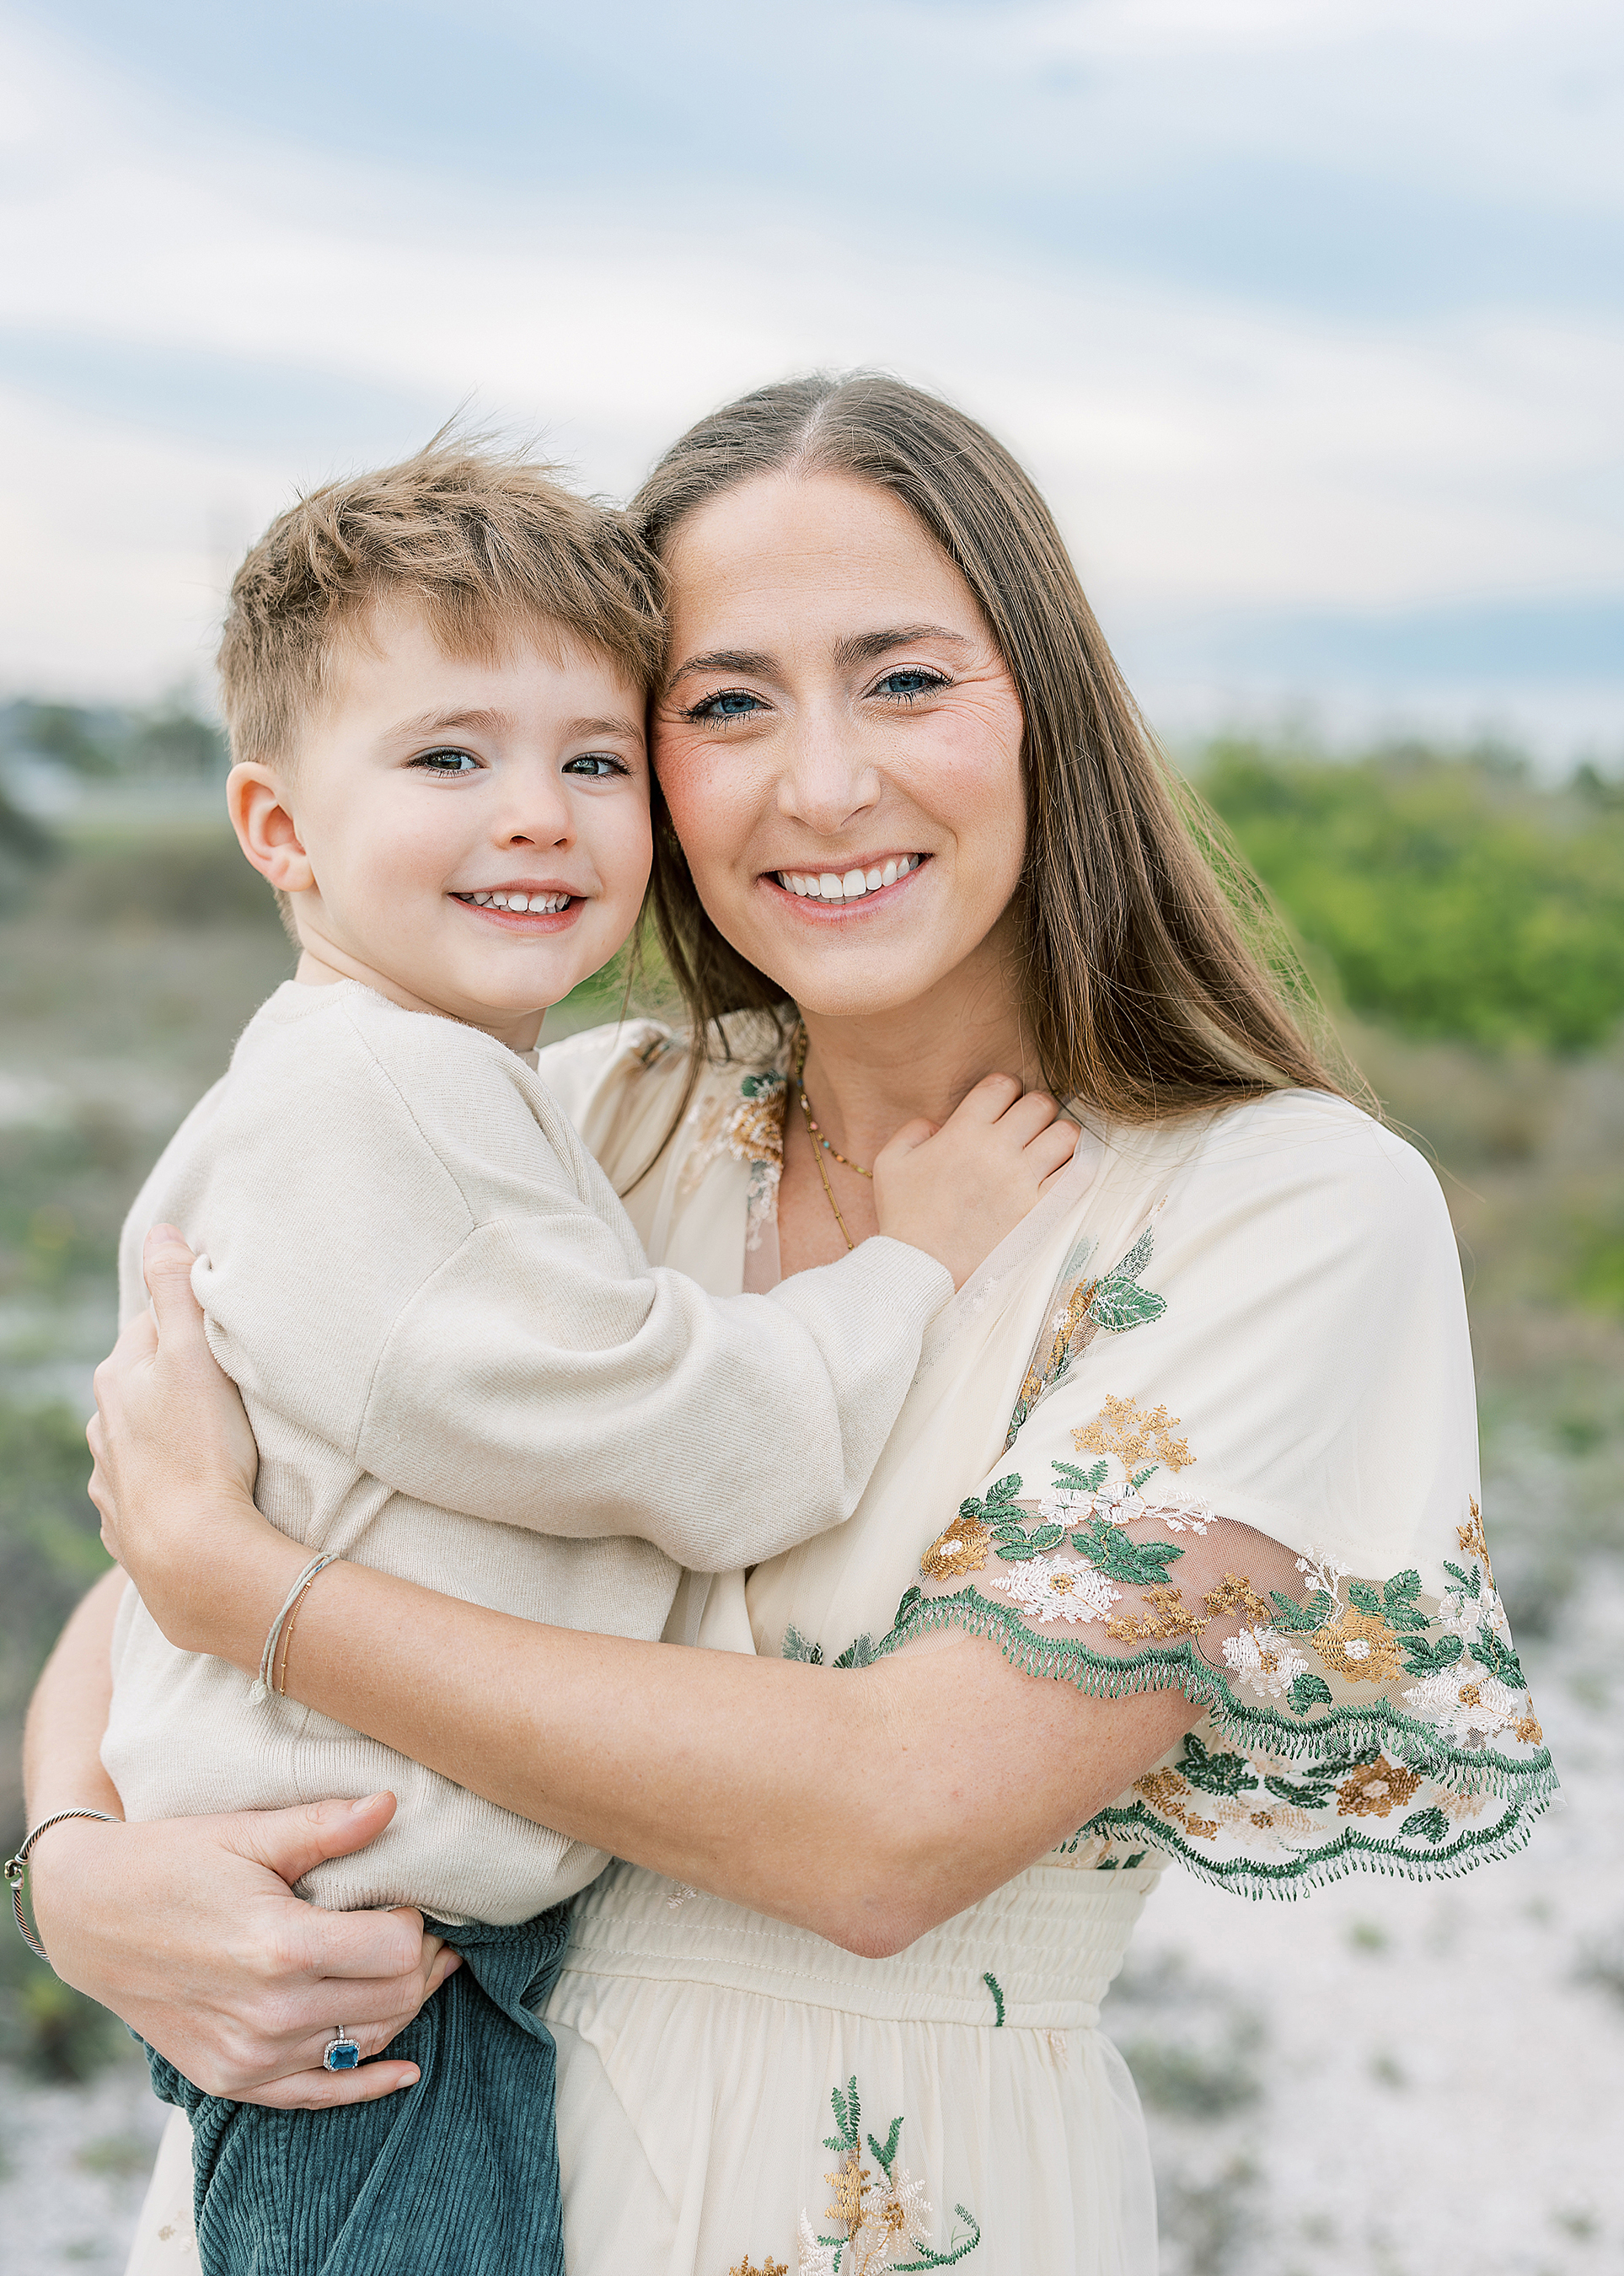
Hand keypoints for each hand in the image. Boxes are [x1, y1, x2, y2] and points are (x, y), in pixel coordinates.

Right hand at [29, 1792, 459, 2107]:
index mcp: (281, 1946)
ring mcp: (251, 2056)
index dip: (416, 1921)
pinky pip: (319, 2094)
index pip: (397, 1949)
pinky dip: (367, 2082)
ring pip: (367, 2042)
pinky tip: (407, 2071)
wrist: (88, 1917)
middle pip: (392, 1999)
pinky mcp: (233, 2079)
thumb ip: (324, 1826)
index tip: (407, 1898)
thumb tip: (393, 1803)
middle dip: (422, 1963)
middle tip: (430, 1932)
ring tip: (421, 1970)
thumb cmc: (170, 1861)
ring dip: (403, 2007)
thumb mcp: (246, 1832)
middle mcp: (271, 2013)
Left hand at [88, 1224, 264, 1616]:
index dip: (194, 1323)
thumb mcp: (196, 1354)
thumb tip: (160, 1230)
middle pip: (145, 1379)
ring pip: (141, 1435)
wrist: (193, 1556)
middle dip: (181, 1376)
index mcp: (120, 1375)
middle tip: (234, 1388)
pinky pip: (145, 1488)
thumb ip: (177, 1289)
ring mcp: (111, 1476)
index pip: (154, 1324)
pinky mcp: (126, 1523)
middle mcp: (104, 1422)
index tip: (230, 1334)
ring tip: (217, 1441)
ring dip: (170, 1430)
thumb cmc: (203, 1447)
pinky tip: (195, 1490)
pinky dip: (166, 1482)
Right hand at [873, 1075, 1077, 1288]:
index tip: (1003, 1108)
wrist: (921, 1268)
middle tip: (1029, 1129)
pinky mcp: (1039, 1209)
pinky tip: (1062, 1173)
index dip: (1006, 1090)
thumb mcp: (891, 1162)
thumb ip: (914, 1130)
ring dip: (1061, 1137)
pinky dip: (1076, 1167)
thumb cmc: (902, 1216)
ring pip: (1067, 1134)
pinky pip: (1077, 1174)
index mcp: (962, 1131)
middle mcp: (996, 1149)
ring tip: (1050, 1150)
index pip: (1002, 1084)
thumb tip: (939, 1123)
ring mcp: (1021, 1179)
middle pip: (1040, 1103)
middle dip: (1037, 1110)